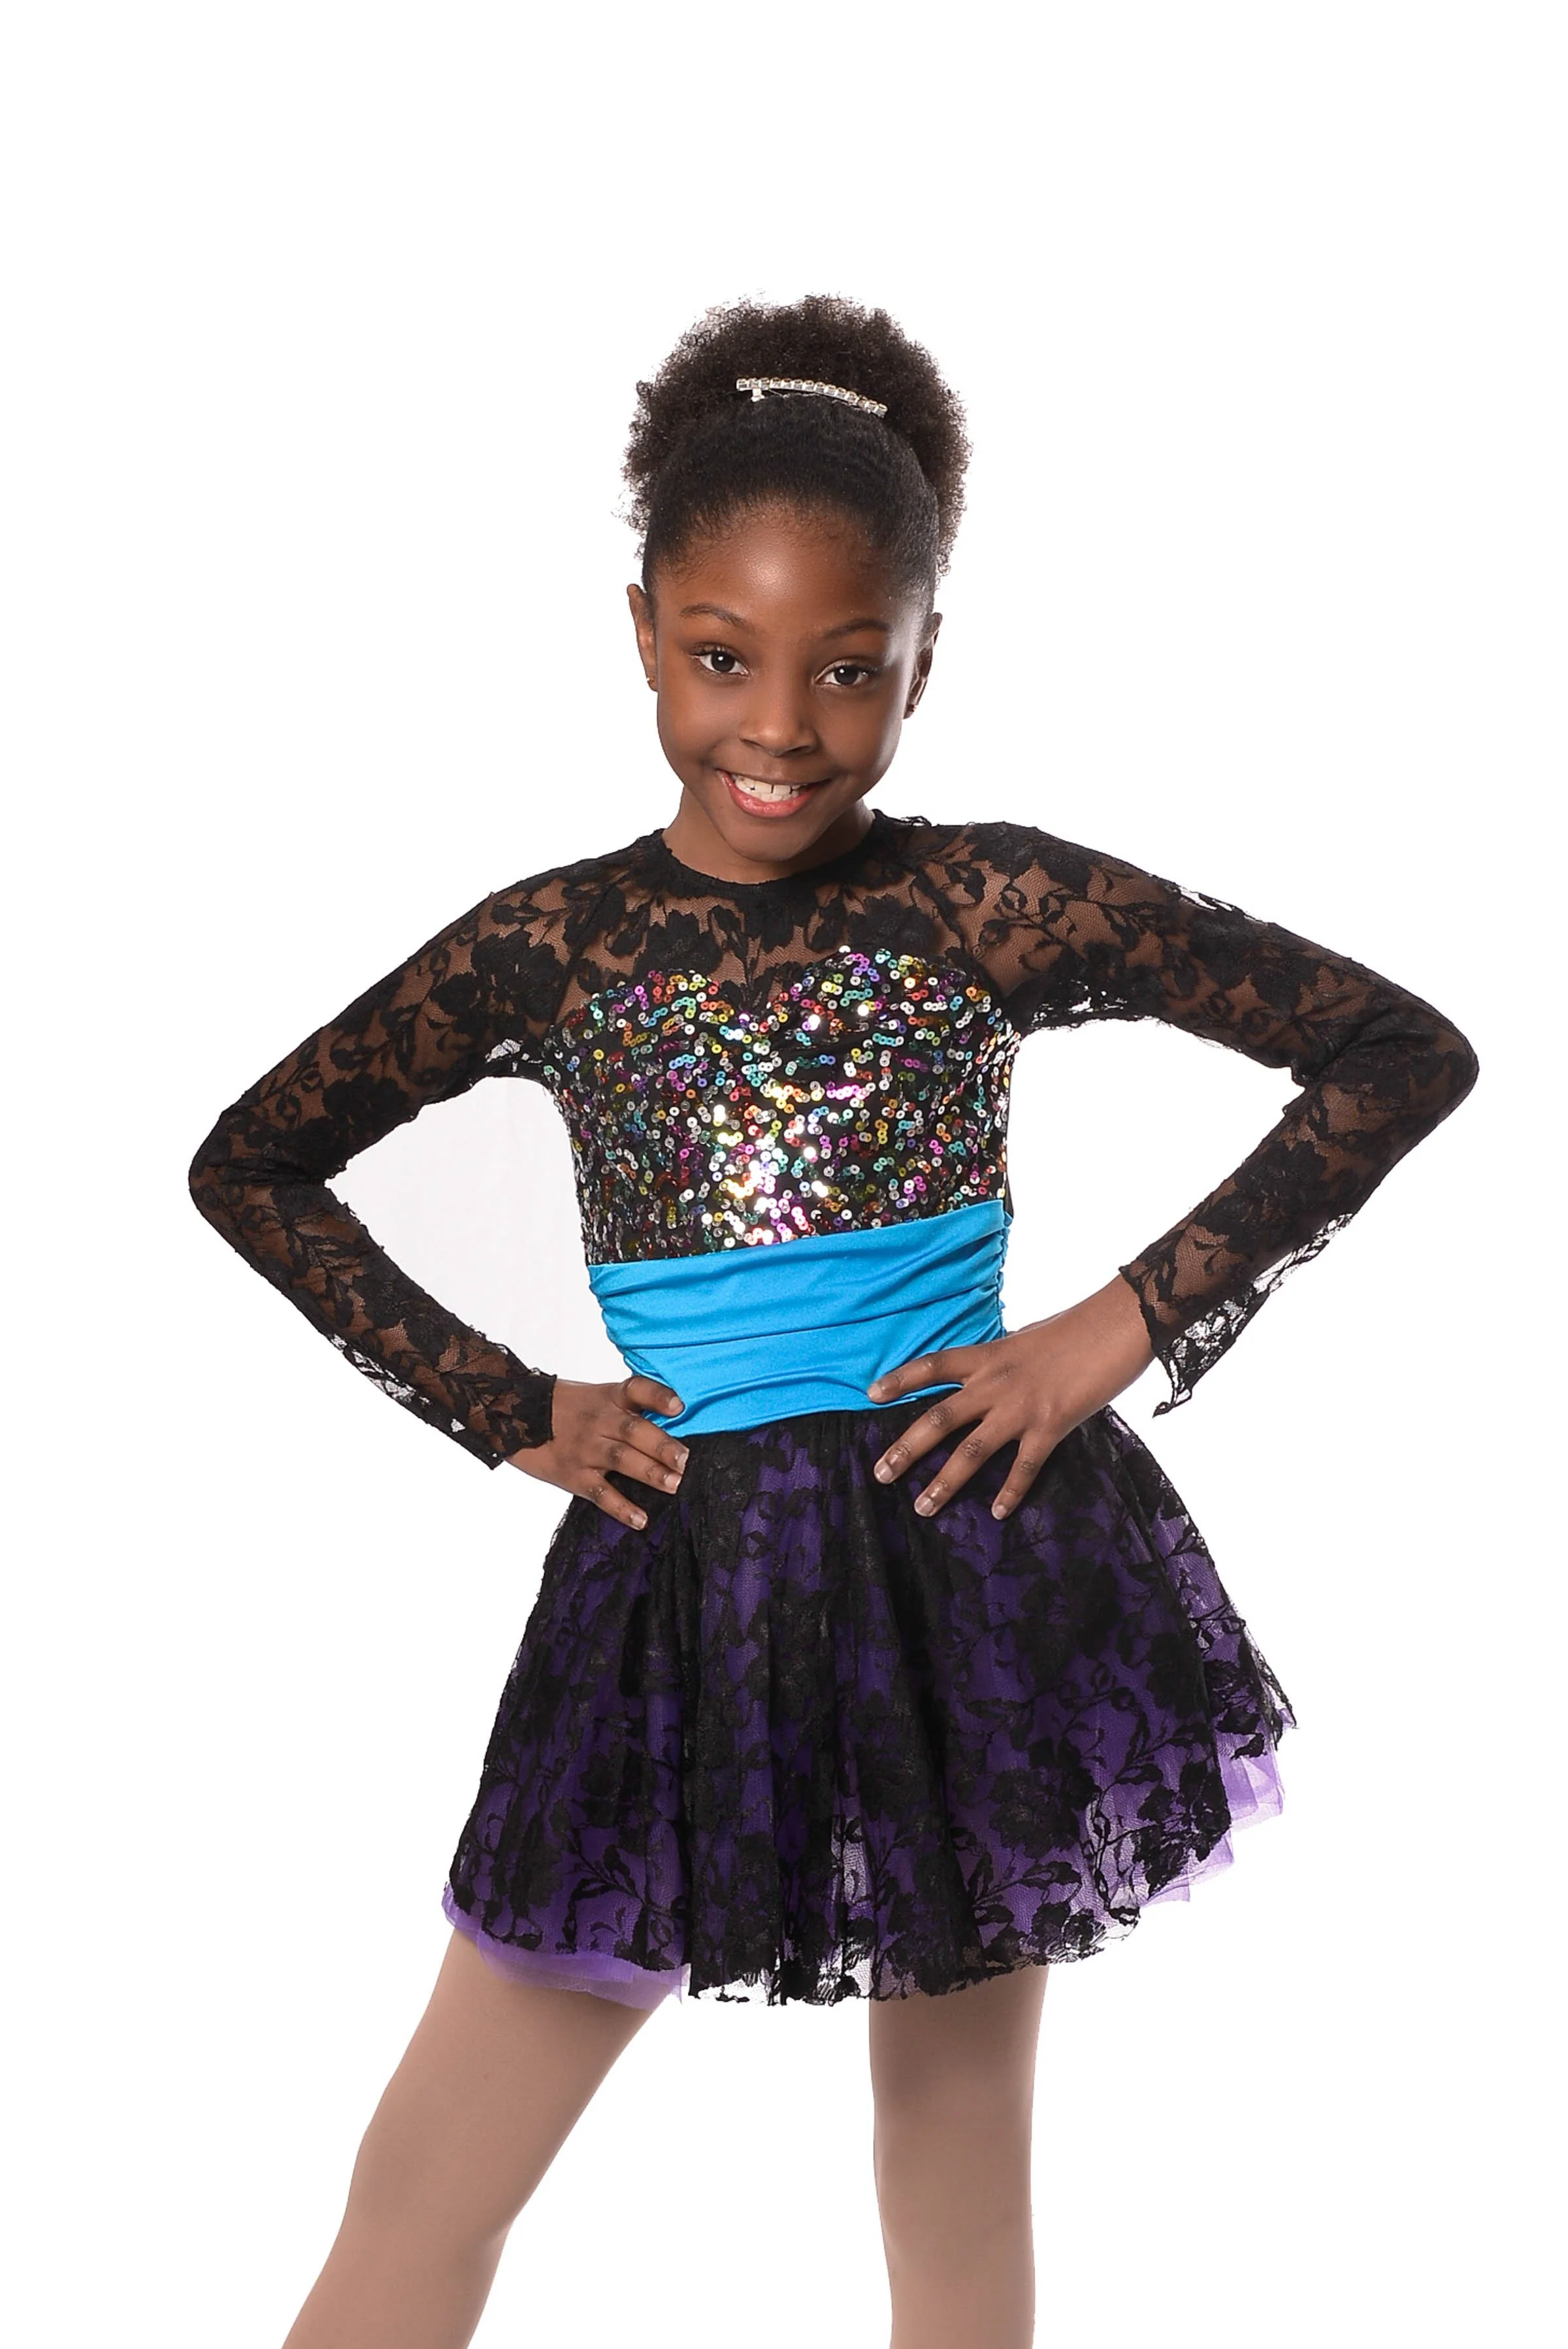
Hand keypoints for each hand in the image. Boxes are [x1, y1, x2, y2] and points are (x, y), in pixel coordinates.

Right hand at [506, 1374, 687, 1530]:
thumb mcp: (596, 1396)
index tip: (678, 1405)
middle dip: (662, 1446)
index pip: (636, 1390)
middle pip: (634, 1431)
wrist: (514, 1416)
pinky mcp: (573, 1475)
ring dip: (650, 1473)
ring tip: (674, 1485)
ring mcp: (586, 1449)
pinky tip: (640, 1519)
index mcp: (609, 1398)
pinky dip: (621, 1507)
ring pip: (622, 1460)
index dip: (658, 1396)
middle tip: (686, 1460)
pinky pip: (600, 1493)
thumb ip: (627, 1408)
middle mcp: (599, 1421)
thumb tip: (671, 1424)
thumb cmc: (565, 1407)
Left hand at [866, 1275, 1153, 1520]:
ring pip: (971, 1450)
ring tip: (922, 1507)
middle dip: (906, 1448)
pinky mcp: (1052, 1425)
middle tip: (880, 1473)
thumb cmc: (1076, 1328)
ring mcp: (1021, 1407)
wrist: (1117, 1323)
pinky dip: (1010, 1492)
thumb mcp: (1028, 1339)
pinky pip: (1024, 1466)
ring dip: (944, 1482)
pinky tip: (999, 1514)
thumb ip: (1004, 1360)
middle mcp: (995, 1383)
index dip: (900, 1379)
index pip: (933, 1365)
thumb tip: (991, 1372)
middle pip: (938, 1418)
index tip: (870, 1393)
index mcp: (988, 1356)